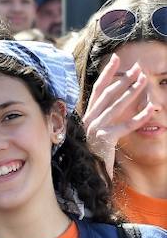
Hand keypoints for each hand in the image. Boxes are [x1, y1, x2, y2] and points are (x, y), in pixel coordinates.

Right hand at [84, 53, 157, 172]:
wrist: (84, 178)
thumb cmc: (91, 156)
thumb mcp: (93, 135)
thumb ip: (98, 120)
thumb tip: (109, 107)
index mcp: (85, 117)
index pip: (96, 90)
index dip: (107, 74)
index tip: (116, 59)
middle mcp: (88, 120)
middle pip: (107, 94)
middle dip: (123, 79)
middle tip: (138, 67)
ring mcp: (94, 128)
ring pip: (117, 106)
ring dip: (132, 91)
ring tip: (144, 79)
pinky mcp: (104, 139)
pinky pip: (126, 126)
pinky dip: (141, 117)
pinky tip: (152, 109)